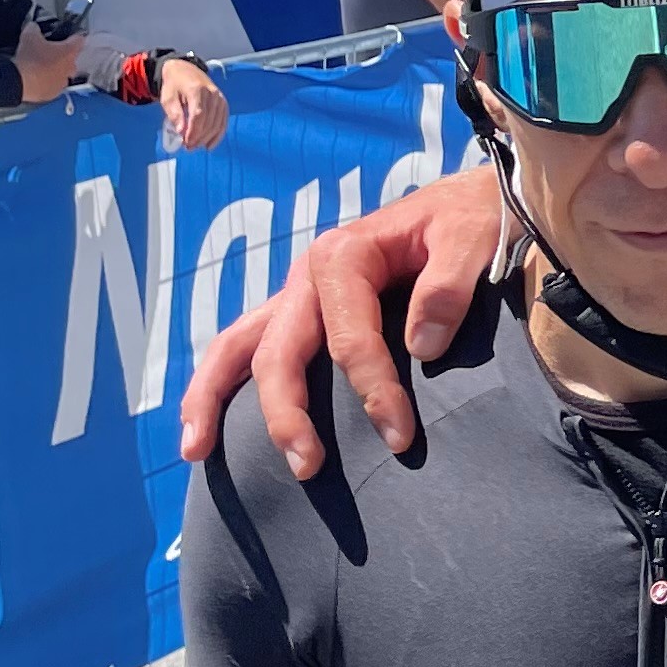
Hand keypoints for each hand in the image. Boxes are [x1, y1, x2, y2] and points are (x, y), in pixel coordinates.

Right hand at [15, 24, 83, 102]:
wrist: (19, 82)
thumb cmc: (29, 57)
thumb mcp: (29, 36)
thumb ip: (34, 28)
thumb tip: (34, 26)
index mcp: (69, 52)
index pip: (79, 40)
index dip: (74, 36)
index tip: (69, 36)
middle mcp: (70, 68)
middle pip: (72, 59)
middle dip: (63, 56)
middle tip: (50, 53)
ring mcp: (63, 82)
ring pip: (63, 74)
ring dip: (56, 71)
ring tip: (42, 68)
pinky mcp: (53, 93)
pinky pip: (53, 86)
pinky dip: (48, 83)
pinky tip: (37, 80)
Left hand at [156, 59, 228, 150]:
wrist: (185, 70)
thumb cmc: (174, 85)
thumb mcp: (168, 98)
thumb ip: (174, 114)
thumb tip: (181, 132)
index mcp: (197, 90)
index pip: (198, 115)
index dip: (193, 131)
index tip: (185, 143)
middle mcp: (212, 94)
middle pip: (209, 121)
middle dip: (199, 137)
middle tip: (188, 147)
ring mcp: (220, 98)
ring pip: (217, 123)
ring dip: (207, 138)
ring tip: (195, 146)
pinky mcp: (223, 103)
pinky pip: (223, 122)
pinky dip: (218, 135)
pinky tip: (210, 145)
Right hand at [175, 160, 503, 475]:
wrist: (468, 199)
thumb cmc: (470, 219)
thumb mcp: (471, 237)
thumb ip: (448, 286)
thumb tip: (419, 348)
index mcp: (344, 254)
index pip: (348, 338)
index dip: (373, 389)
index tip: (399, 436)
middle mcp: (307, 275)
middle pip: (278, 350)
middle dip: (286, 413)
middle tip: (307, 466)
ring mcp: (298, 295)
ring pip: (238, 345)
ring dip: (214, 398)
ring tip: (195, 451)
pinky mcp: (302, 312)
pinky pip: (249, 347)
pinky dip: (222, 384)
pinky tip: (206, 428)